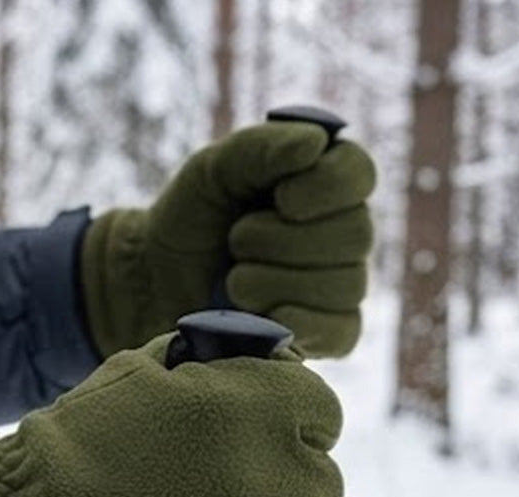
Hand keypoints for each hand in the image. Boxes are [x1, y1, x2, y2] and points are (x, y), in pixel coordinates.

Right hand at [0, 335, 342, 496]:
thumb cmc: (67, 454)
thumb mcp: (138, 376)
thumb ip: (215, 370)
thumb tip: (269, 366)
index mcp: (260, 404)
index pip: (322, 416)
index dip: (287, 434)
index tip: (252, 454)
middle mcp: (281, 473)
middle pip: (320, 489)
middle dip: (274, 496)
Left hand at [81, 121, 375, 359]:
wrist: (160, 283)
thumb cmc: (192, 219)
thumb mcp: (213, 170)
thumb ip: (259, 148)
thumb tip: (316, 141)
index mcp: (323, 180)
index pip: (358, 175)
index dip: (326, 186)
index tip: (280, 198)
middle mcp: (343, 232)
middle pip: (355, 234)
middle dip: (284, 240)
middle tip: (236, 241)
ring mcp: (340, 286)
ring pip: (345, 285)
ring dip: (277, 280)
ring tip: (233, 280)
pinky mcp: (328, 333)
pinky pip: (340, 331)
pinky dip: (298, 321)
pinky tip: (262, 314)